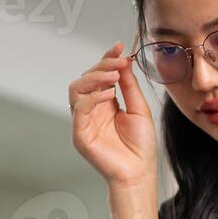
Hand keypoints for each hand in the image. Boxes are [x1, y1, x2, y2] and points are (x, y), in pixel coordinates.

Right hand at [69, 41, 158, 191]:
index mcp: (105, 103)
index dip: (107, 59)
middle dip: (102, 66)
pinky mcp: (80, 134)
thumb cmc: (141, 146)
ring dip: (94, 78)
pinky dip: (92, 97)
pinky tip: (109, 94)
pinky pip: (79, 109)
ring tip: (113, 77)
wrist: (139, 172)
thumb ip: (130, 86)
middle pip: (85, 78)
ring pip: (76, 89)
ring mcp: (84, 121)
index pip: (101, 75)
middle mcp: (92, 110)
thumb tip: (124, 61)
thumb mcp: (139, 108)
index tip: (119, 46)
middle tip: (119, 62)